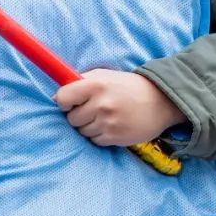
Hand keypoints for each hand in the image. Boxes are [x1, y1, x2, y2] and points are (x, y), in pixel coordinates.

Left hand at [54, 69, 185, 147]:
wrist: (160, 101)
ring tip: (105, 116)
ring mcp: (108, 123)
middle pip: (72, 119)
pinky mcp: (115, 137)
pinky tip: (112, 125)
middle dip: (78, 115)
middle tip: (93, 109)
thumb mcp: (104, 75)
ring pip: (82, 131)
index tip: (71, 102)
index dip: (64, 102)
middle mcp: (101, 104)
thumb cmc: (127, 86)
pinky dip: (100, 135)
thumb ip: (80, 81)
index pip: (63, 98)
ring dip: (90, 126)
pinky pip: (95, 141)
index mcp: (96, 85)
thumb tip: (56, 97)